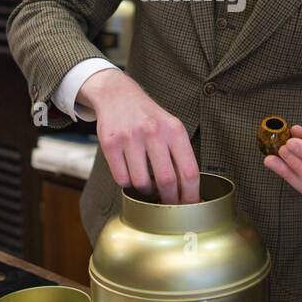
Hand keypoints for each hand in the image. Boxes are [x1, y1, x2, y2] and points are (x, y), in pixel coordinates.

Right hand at [78, 68, 199, 202]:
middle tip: (168, 206)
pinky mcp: (110, 142)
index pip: (189, 171)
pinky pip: (121, 178)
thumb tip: (188, 190)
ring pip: (141, 182)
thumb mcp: (170, 127)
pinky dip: (127, 183)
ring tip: (146, 185)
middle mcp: (153, 131)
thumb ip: (180, 154)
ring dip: (145, 191)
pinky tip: (130, 173)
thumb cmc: (148, 116)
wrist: (117, 95)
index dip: (191, 195)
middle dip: (169, 200)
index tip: (189, 207)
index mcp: (174, 129)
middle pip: (167, 180)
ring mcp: (130, 136)